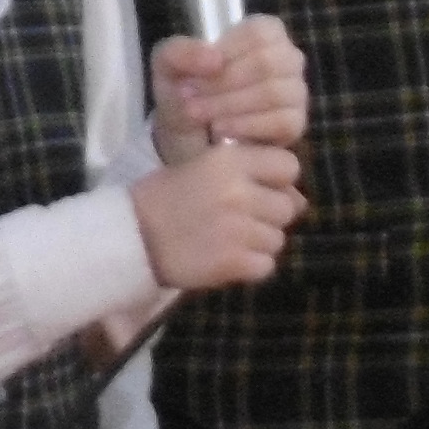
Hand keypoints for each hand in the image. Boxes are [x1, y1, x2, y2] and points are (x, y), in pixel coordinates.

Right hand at [130, 140, 301, 291]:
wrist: (128, 239)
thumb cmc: (163, 199)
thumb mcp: (201, 171)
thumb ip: (249, 177)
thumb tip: (300, 200)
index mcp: (229, 161)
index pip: (288, 165)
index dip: (276, 180)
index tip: (256, 189)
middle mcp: (239, 192)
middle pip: (287, 207)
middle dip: (267, 216)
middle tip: (235, 221)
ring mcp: (239, 229)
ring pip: (277, 239)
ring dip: (257, 243)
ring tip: (223, 241)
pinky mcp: (235, 262)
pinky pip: (265, 266)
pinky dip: (248, 267)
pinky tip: (222, 259)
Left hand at [151, 16, 307, 157]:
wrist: (186, 136)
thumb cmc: (185, 90)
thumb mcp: (167, 65)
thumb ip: (180, 51)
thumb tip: (214, 59)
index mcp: (262, 33)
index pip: (258, 33)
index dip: (226, 53)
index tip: (197, 72)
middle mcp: (286, 58)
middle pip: (267, 63)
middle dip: (221, 84)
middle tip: (188, 98)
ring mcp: (296, 92)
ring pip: (275, 93)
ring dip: (228, 105)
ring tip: (198, 114)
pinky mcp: (296, 124)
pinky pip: (284, 122)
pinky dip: (246, 126)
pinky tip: (220, 129)